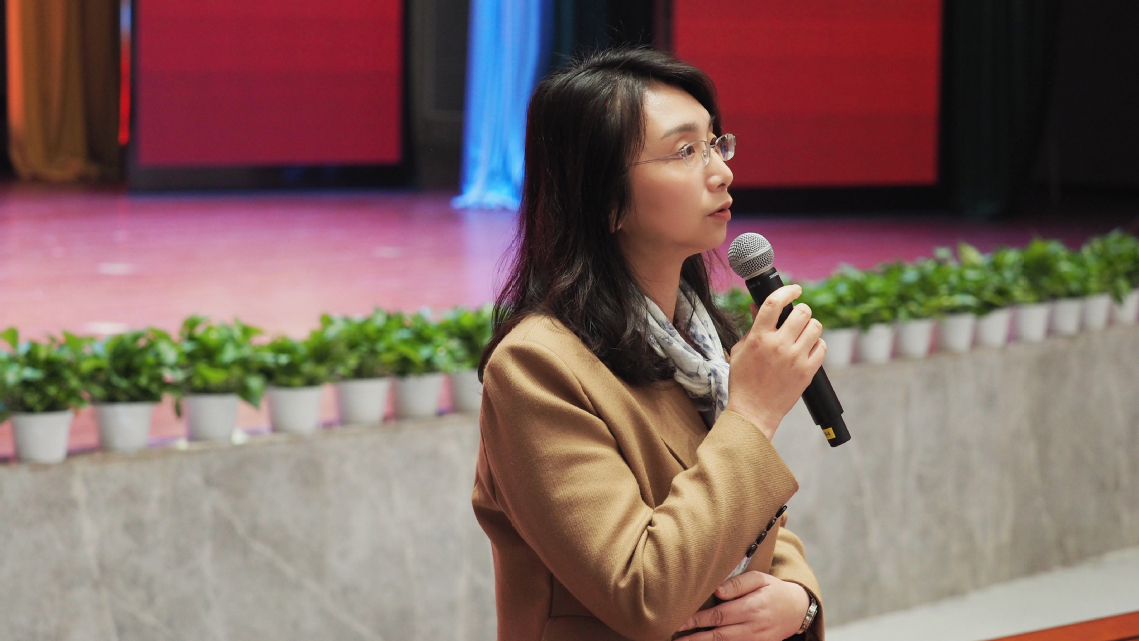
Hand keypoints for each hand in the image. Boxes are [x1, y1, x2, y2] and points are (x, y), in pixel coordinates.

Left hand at [676, 571, 809, 639]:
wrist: (797, 610)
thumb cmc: (773, 590)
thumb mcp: (760, 578)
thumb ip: (738, 583)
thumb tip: (717, 590)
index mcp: (751, 607)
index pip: (719, 615)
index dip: (698, 620)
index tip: (680, 622)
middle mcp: (752, 627)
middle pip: (718, 635)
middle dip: (695, 638)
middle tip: (675, 637)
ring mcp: (755, 640)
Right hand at [725, 284, 825, 440]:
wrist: (753, 412)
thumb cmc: (743, 381)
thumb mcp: (740, 350)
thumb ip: (752, 327)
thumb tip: (758, 306)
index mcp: (759, 337)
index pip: (774, 302)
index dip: (788, 291)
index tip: (795, 289)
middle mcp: (778, 345)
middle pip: (801, 312)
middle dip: (801, 310)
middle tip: (797, 317)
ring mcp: (795, 358)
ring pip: (815, 327)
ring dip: (810, 326)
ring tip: (803, 334)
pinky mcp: (807, 371)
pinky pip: (822, 347)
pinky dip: (817, 344)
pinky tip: (808, 349)